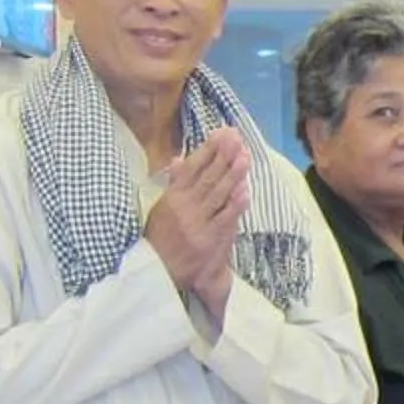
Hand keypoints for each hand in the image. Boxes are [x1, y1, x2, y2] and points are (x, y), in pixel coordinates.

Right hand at [145, 131, 248, 292]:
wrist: (158, 271)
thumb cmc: (161, 237)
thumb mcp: (162, 207)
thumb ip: (174, 183)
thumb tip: (180, 158)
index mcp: (172, 196)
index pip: (193, 168)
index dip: (208, 149)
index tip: (221, 133)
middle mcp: (185, 206)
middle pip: (207, 177)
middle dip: (223, 155)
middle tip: (236, 138)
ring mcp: (197, 222)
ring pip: (217, 194)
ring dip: (232, 174)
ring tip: (244, 156)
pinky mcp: (208, 239)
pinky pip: (224, 218)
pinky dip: (235, 204)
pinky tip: (245, 190)